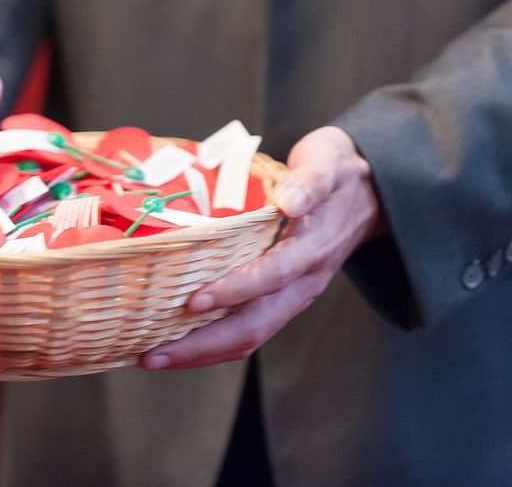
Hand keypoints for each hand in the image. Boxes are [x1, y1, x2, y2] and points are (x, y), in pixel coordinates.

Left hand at [141, 126, 382, 369]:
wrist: (368, 193)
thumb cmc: (336, 173)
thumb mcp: (326, 164)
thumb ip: (309, 181)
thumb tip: (289, 200)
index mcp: (313, 248)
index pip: (272, 276)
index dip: (234, 291)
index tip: (193, 301)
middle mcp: (303, 282)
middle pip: (255, 326)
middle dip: (202, 344)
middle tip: (153, 352)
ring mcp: (293, 296)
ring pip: (250, 337)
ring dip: (201, 353)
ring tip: (154, 357)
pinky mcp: (281, 299)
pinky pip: (249, 331)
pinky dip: (211, 345)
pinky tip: (178, 346)